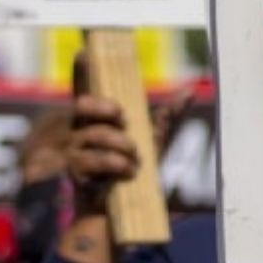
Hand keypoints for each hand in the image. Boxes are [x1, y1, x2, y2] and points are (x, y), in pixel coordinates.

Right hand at [64, 50, 192, 216]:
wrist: (123, 211)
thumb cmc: (135, 172)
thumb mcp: (154, 140)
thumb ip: (167, 115)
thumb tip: (189, 90)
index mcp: (98, 120)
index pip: (85, 91)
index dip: (82, 71)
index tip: (83, 50)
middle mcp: (81, 131)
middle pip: (82, 106)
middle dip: (104, 108)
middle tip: (122, 117)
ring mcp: (74, 150)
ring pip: (95, 135)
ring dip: (121, 146)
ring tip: (133, 160)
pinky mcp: (74, 172)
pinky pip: (94, 160)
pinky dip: (117, 165)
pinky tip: (128, 172)